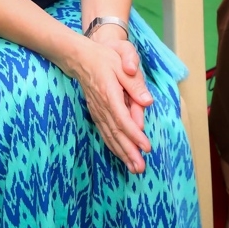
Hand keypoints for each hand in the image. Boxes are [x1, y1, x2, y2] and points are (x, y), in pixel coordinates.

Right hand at [69, 34, 152, 173]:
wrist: (81, 58)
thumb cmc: (104, 59)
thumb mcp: (122, 63)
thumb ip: (135, 83)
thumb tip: (147, 101)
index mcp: (109, 95)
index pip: (123, 119)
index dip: (134, 135)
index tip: (146, 147)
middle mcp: (102, 107)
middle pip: (116, 133)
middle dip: (129, 152)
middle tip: (140, 168)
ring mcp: (97, 112)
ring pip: (110, 136)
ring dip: (122, 154)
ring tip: (134, 168)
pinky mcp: (96, 114)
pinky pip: (105, 134)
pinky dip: (113, 147)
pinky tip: (121, 156)